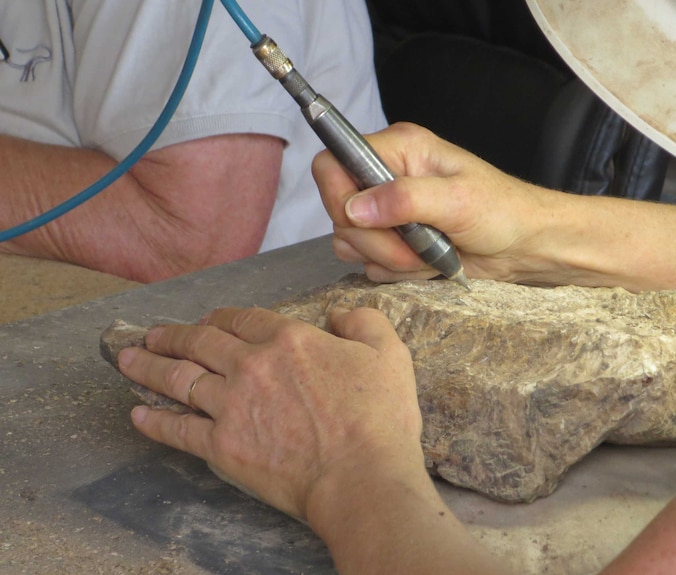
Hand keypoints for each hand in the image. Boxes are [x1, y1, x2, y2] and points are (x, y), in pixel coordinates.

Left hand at [116, 306, 422, 521]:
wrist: (360, 478)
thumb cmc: (379, 419)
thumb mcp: (389, 354)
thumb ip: (364, 322)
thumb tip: (339, 315)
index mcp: (288, 339)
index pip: (242, 318)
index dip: (220, 316)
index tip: (208, 320)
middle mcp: (250, 365)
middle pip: (200, 342)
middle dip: (172, 335)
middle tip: (152, 334)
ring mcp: (230, 406)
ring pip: (178, 379)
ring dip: (148, 366)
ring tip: (128, 360)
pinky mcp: (220, 446)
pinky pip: (177, 430)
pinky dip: (154, 421)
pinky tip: (137, 414)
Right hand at [312, 122, 574, 284]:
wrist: (524, 247)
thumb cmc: (503, 212)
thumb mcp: (457, 200)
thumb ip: (404, 200)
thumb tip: (356, 207)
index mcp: (399, 149)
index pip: (333, 163)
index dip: (338, 196)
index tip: (364, 221)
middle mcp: (386, 177)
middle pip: (338, 211)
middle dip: (375, 240)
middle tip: (415, 249)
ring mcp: (387, 212)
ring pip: (350, 241)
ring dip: (386, 258)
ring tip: (426, 256)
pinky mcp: (392, 241)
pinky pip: (368, 262)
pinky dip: (394, 270)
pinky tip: (425, 264)